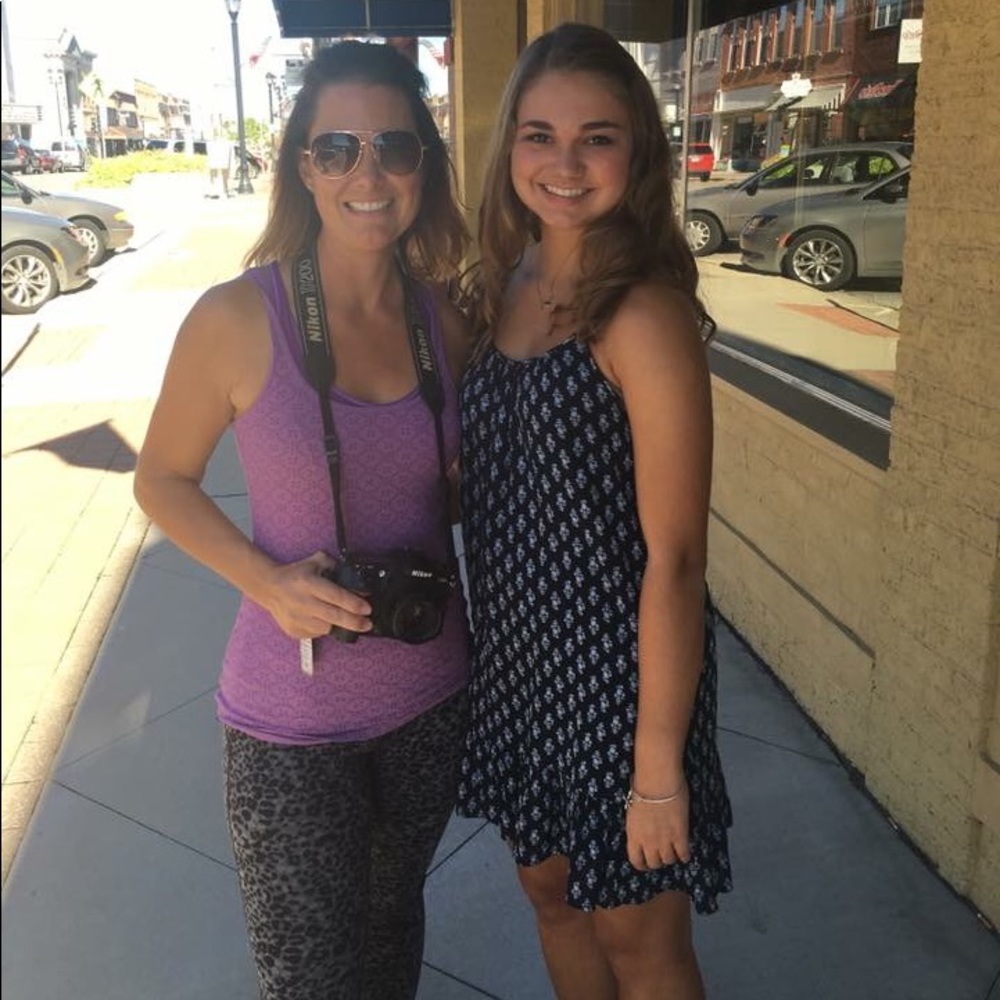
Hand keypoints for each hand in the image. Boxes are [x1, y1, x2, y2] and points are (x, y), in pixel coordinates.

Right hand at [257, 551, 371, 639]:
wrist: (269, 588)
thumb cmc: (295, 575)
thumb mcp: (315, 562)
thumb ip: (335, 566)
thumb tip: (356, 581)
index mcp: (308, 582)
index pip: (336, 596)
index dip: (354, 604)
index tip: (367, 608)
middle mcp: (302, 601)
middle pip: (335, 616)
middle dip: (355, 622)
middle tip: (367, 623)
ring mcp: (297, 618)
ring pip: (327, 628)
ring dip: (338, 624)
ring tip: (343, 618)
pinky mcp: (294, 630)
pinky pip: (316, 633)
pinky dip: (324, 628)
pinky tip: (322, 619)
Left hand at [625, 780, 690, 870]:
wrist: (658, 782)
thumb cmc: (643, 787)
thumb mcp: (633, 807)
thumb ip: (637, 820)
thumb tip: (638, 817)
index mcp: (633, 834)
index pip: (635, 859)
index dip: (642, 864)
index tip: (645, 863)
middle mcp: (647, 841)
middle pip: (654, 863)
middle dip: (657, 861)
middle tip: (661, 856)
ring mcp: (664, 840)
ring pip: (669, 860)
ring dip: (671, 857)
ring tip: (673, 852)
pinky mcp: (680, 836)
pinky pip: (684, 854)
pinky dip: (685, 855)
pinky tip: (685, 853)